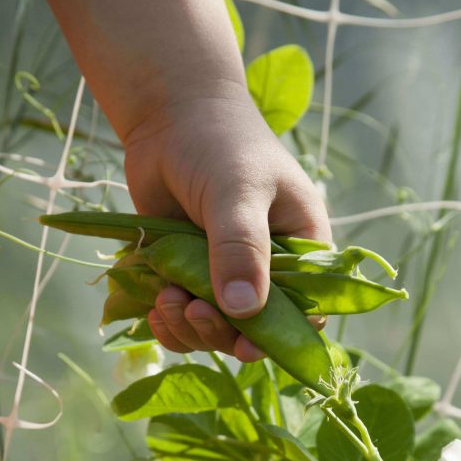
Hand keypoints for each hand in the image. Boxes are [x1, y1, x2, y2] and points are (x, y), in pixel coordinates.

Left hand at [123, 85, 331, 361]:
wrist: (170, 116)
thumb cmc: (219, 143)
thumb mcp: (237, 191)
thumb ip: (240, 248)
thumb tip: (244, 310)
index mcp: (300, 249)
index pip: (306, 311)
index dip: (281, 336)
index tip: (248, 344)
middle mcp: (267, 270)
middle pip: (255, 330)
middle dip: (222, 331)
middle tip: (193, 309)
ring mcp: (226, 275)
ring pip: (215, 330)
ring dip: (190, 328)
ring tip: (167, 301)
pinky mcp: (188, 276)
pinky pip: (184, 319)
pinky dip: (169, 323)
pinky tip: (154, 310)